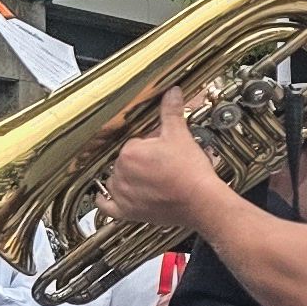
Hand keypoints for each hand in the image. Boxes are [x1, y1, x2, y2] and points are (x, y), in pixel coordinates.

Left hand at [95, 107, 221, 235]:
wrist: (201, 202)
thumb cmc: (190, 173)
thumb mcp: (180, 136)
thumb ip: (171, 112)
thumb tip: (172, 92)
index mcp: (130, 152)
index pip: (133, 144)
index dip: (148, 146)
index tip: (162, 151)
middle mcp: (121, 173)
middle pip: (124, 162)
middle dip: (139, 162)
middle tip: (160, 166)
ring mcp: (122, 195)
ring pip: (114, 181)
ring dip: (125, 179)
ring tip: (147, 180)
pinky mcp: (126, 212)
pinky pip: (106, 206)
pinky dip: (105, 201)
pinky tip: (106, 197)